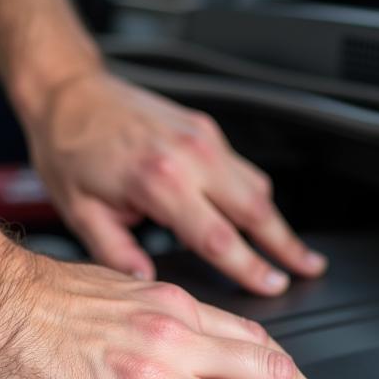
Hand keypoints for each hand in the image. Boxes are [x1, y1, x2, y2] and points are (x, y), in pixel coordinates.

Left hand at [21, 70, 326, 293]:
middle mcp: (189, 155)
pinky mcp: (205, 128)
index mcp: (158, 181)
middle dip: (286, 245)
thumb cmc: (70, 149)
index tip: (272, 286)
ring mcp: (202, 138)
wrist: (69, 92)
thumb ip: (118, 254)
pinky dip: (259, 197)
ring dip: (280, 222)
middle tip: (309, 269)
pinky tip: (263, 218)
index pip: (218, 237)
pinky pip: (243, 168)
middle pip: (256, 209)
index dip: (250, 267)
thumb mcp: (82, 212)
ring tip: (298, 252)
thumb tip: (148, 283)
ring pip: (257, 186)